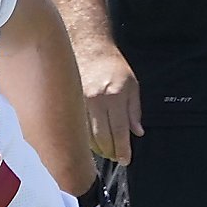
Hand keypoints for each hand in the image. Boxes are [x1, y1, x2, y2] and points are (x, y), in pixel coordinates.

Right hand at [77, 44, 142, 163]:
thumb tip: (137, 132)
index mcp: (115, 96)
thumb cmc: (113, 65)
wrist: (89, 47)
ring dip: (96, 148)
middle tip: (116, 156)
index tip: (125, 159)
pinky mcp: (69, 102)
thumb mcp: (133, 85)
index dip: (123, 150)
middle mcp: (96, 101)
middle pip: (102, 138)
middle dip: (110, 152)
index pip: (119, 131)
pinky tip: (91, 140)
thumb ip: (135, 111)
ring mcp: (80, 102)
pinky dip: (84, 138)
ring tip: (105, 151)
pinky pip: (76, 127)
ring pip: (86, 136)